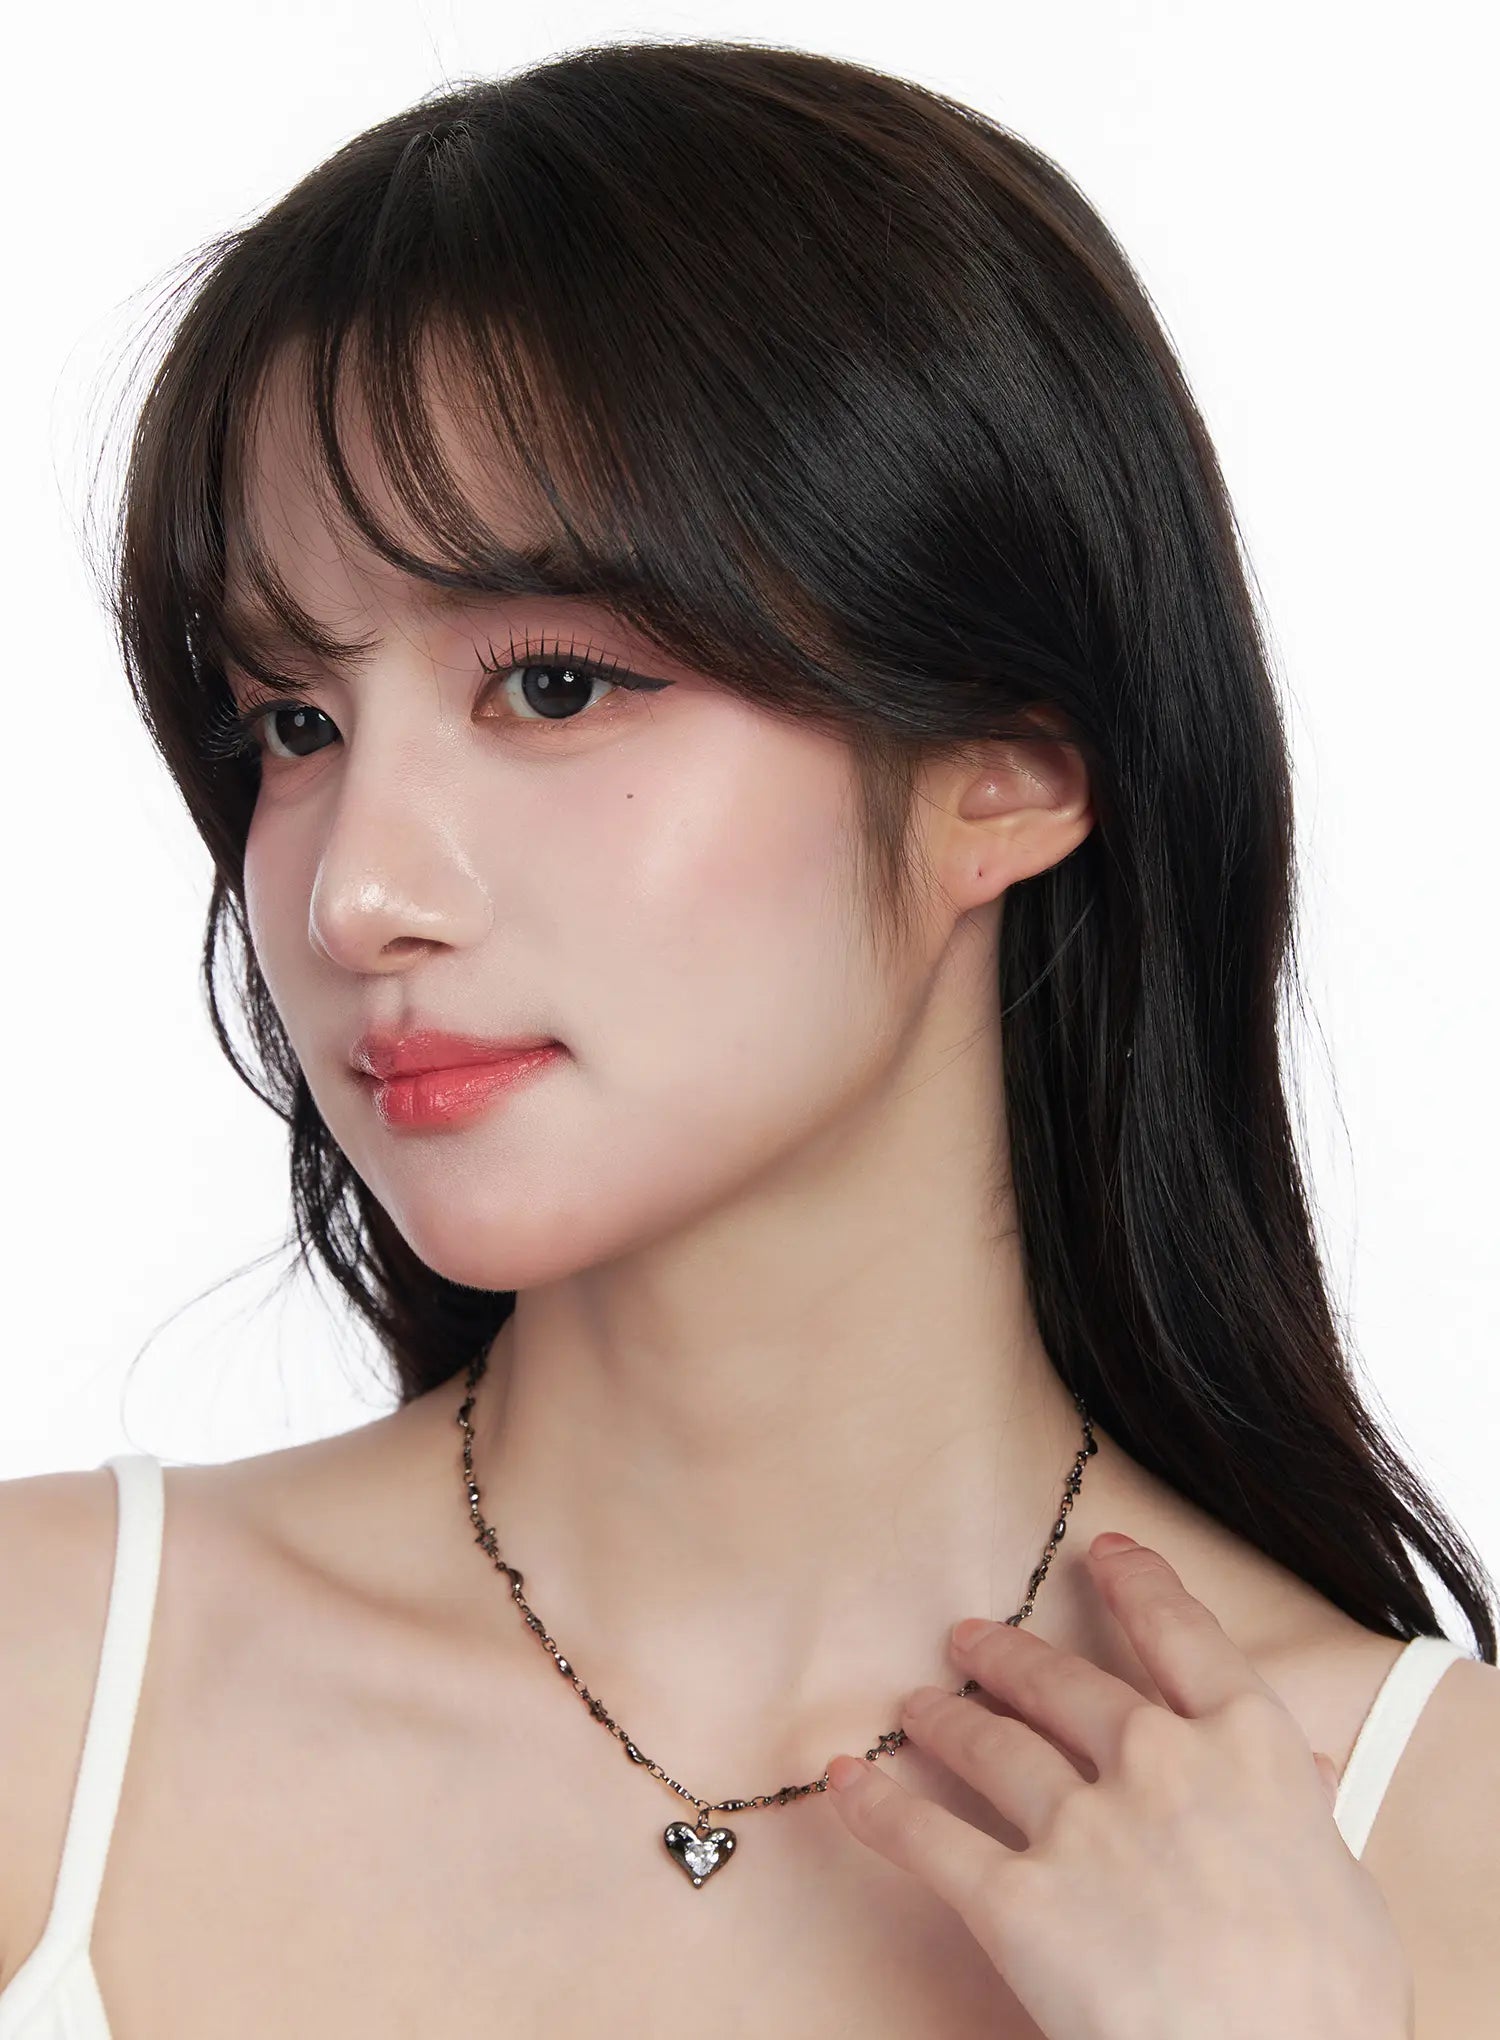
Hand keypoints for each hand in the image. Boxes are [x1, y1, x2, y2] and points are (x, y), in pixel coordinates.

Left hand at [824, 1534, 1413, 2039]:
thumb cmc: (1333, 2006)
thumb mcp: (1347, 1889)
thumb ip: (1308, 1812)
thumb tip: (1309, 1767)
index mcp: (1252, 1750)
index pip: (1185, 1637)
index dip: (1141, 1586)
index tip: (1106, 1554)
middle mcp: (1159, 1763)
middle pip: (1067, 1685)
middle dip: (1010, 1654)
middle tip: (972, 1635)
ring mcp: (1083, 1827)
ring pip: (994, 1743)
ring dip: (946, 1717)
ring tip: (916, 1703)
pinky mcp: (1020, 1901)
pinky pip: (929, 1840)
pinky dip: (878, 1807)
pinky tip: (844, 1782)